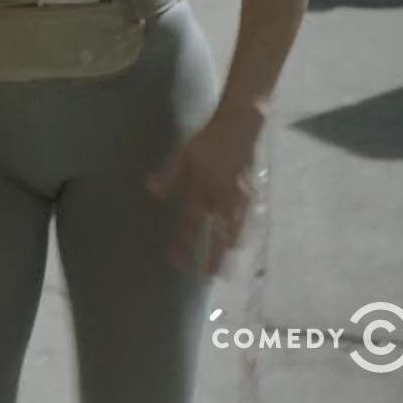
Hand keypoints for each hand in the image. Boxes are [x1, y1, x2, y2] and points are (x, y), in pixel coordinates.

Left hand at [146, 101, 265, 276]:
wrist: (238, 125)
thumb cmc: (207, 139)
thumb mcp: (182, 154)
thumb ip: (169, 175)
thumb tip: (151, 192)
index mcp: (201, 190)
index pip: (189, 223)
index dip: (183, 243)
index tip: (176, 263)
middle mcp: (220, 198)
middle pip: (216, 233)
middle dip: (212, 257)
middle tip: (209, 278)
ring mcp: (238, 197)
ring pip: (234, 230)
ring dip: (229, 250)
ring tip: (228, 270)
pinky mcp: (250, 192)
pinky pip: (247, 219)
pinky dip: (245, 234)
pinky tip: (244, 243)